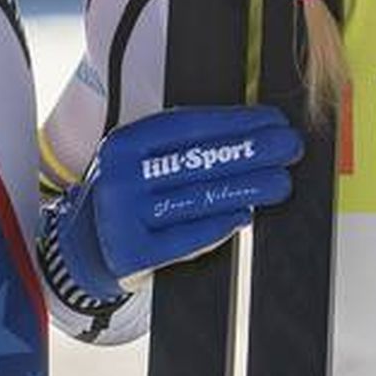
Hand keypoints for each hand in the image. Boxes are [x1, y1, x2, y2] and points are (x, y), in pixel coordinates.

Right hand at [44, 103, 302, 300]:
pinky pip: (187, 238)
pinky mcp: (132, 254)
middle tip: (290, 147)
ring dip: (248, 188)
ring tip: (281, 182)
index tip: (273, 121)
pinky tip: (245, 215)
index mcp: (123, 143)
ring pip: (198, 198)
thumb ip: (182, 145)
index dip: (236, 121)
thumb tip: (252, 130)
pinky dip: (220, 226)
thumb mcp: (140, 159)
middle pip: (199, 160)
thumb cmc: (128, 195)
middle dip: (252, 151)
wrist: (84, 248)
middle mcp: (119, 177)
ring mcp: (123, 217)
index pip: (189, 125)